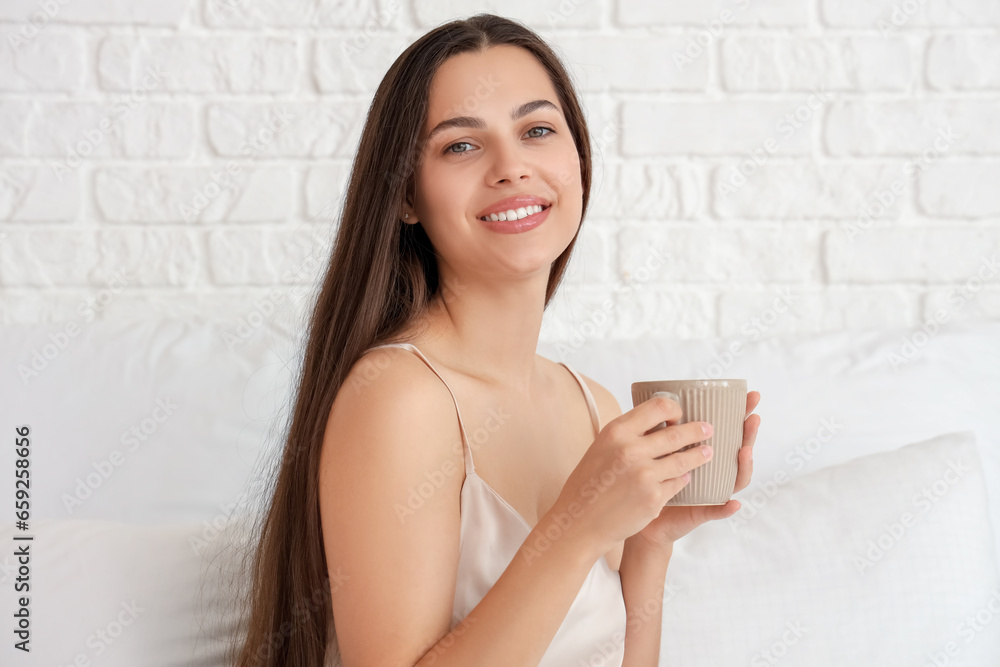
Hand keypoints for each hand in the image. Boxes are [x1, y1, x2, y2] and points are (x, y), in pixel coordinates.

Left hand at [630, 390, 760, 551]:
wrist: (637, 508)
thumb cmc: (646, 473)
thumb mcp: (656, 446)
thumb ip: (665, 427)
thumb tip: (668, 397)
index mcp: (704, 451)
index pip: (729, 429)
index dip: (740, 413)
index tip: (748, 395)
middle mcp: (714, 470)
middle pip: (739, 448)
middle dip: (748, 432)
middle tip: (753, 416)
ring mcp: (712, 490)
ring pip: (736, 478)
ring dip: (744, 465)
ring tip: (745, 451)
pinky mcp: (702, 511)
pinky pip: (717, 510)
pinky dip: (726, 508)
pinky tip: (734, 504)